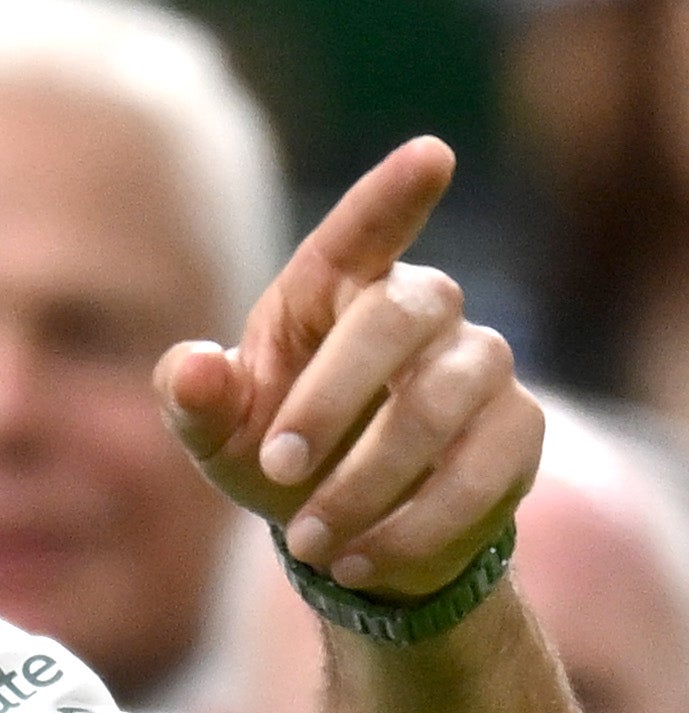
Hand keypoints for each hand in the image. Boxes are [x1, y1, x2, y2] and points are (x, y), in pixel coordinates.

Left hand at [154, 137, 541, 600]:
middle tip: (275, 470)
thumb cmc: (276, 452)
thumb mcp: (217, 433)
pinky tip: (358, 557)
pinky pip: (481, 473)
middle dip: (331, 399)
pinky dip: (414, 524)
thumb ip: (194, 397)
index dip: (395, 194)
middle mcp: (418, 309)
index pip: (364, 230)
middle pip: (395, 318)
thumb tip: (197, 365)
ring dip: (367, 480)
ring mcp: (480, 364)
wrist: (349, 531)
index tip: (432, 155)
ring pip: (440, 403)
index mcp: (333, 288)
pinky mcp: (518, 432)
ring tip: (310, 538)